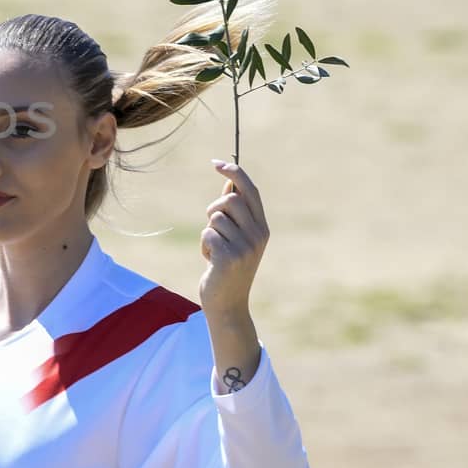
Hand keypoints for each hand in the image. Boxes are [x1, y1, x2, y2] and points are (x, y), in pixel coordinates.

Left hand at [197, 160, 269, 322]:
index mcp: (262, 228)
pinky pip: (207, 235)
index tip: (216, 163)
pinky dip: (204, 246)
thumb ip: (234, 212)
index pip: (251, 191)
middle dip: (213, 209)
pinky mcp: (230, 258)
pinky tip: (211, 262)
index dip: (234, 173)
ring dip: (208, 233)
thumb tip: (229, 182)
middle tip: (213, 229)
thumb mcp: (236, 238)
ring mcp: (246, 247)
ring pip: (215, 218)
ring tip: (215, 251)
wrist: (228, 304)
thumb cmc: (227, 267)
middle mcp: (258, 235)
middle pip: (229, 200)